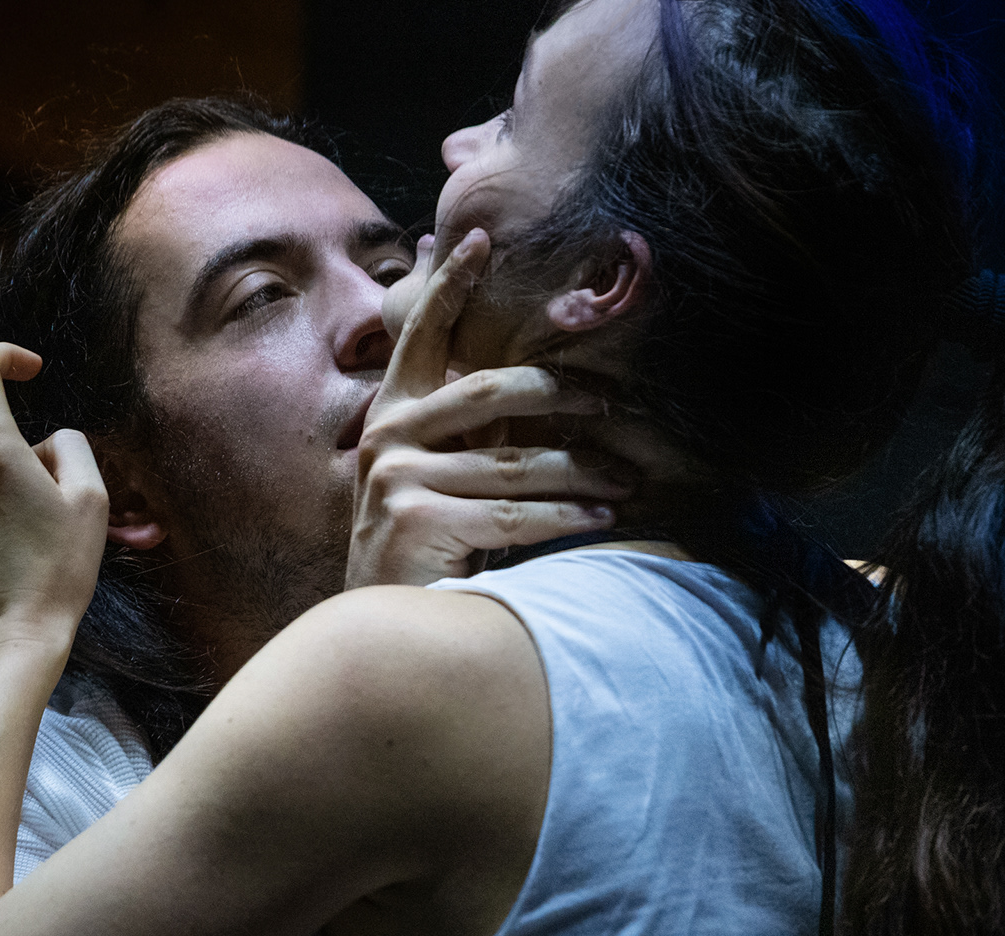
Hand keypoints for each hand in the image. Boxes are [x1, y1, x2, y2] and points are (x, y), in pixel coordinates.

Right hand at [347, 231, 633, 589]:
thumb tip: (534, 390)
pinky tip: (604, 520)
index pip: (420, 337)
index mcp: (391, 416)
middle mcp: (387, 437)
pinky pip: (514, 514)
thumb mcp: (438, 479)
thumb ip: (468, 435)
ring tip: (626, 478)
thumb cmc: (424, 550)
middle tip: (610, 402)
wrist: (378, 626)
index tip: (479, 239)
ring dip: (580, 472)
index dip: (448, 286)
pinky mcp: (415, 519)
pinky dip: (567, 518)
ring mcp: (397, 477)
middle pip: (489, 392)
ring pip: (514, 464)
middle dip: (557, 393)